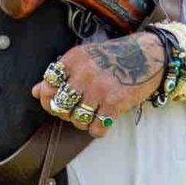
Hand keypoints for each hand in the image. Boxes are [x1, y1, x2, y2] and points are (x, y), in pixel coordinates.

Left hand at [31, 33, 164, 137]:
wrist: (149, 55)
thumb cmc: (115, 57)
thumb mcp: (85, 58)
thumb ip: (61, 74)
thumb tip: (36, 91)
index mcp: (74, 59)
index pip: (47, 86)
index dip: (48, 98)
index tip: (57, 101)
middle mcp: (84, 73)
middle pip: (59, 106)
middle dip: (66, 112)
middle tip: (78, 108)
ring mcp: (99, 89)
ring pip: (76, 120)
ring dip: (83, 121)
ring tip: (93, 113)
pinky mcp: (115, 103)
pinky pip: (96, 128)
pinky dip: (99, 129)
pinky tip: (105, 118)